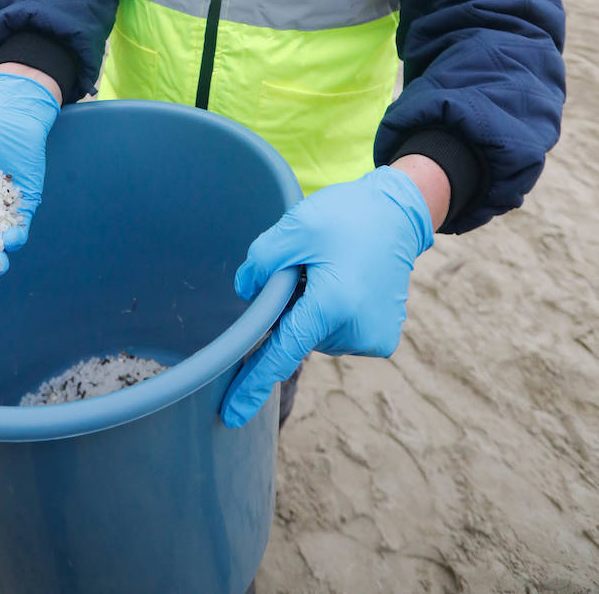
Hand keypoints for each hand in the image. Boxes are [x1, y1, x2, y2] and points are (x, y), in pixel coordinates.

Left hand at [221, 167, 433, 426]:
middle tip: (309, 266)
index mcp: (333, 304)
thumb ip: (261, 263)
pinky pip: (338, 332)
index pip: (282, 352)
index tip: (230, 416)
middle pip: (297, 333)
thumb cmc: (346, 216)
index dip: (253, 383)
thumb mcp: (295, 227)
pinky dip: (332, 312)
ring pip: (317, 333)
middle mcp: (356, 330)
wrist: (399, 214)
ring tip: (334, 270)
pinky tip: (347, 283)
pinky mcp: (382, 338)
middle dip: (290, 307)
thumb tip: (246, 295)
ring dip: (313, 308)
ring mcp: (374, 339)